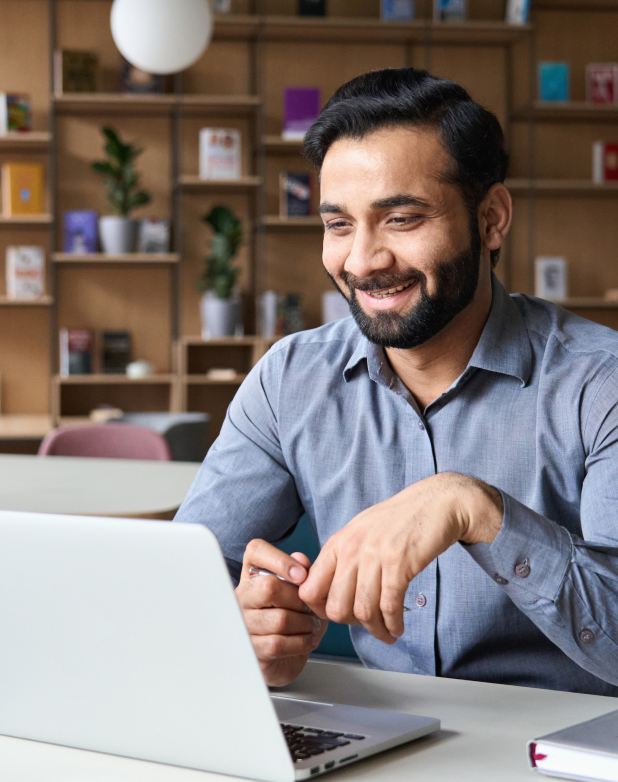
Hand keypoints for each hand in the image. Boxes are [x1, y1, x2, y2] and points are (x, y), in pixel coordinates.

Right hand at [235, 539, 327, 686]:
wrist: (284, 657)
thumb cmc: (293, 616)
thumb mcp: (301, 591)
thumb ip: (302, 572)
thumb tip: (300, 559)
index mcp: (253, 573)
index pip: (256, 551)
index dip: (280, 560)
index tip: (302, 575)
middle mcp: (242, 595)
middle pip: (269, 587)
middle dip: (299, 600)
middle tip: (311, 608)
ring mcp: (243, 622)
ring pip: (279, 619)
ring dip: (305, 624)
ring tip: (313, 625)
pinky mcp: (250, 648)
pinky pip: (278, 643)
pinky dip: (301, 642)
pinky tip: (307, 639)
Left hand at [298, 473, 502, 644]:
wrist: (436, 502)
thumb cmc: (399, 520)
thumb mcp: (361, 532)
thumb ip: (343, 558)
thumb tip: (331, 592)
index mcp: (338, 542)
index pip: (310, 589)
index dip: (321, 611)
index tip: (339, 616)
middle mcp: (351, 549)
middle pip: (336, 608)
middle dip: (351, 624)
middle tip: (367, 625)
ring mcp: (374, 555)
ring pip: (363, 611)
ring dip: (376, 631)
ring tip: (387, 633)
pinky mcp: (399, 563)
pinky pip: (389, 606)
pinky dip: (393, 624)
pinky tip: (398, 627)